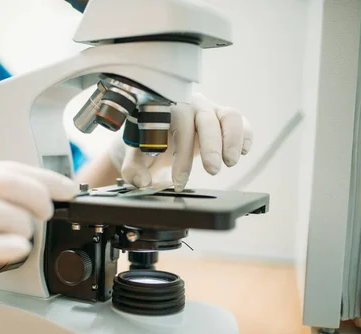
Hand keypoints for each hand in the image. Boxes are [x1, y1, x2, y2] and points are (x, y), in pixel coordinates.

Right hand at [0, 161, 77, 320]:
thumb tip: (36, 195)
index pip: (7, 166)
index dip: (44, 176)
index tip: (68, 188)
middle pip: (4, 181)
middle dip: (38, 195)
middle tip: (46, 212)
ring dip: (22, 223)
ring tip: (25, 236)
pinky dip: (6, 246)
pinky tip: (18, 249)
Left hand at [109, 93, 252, 190]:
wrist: (158, 134)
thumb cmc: (148, 142)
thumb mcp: (136, 155)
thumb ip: (133, 169)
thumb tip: (142, 182)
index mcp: (167, 110)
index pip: (178, 126)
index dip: (181, 155)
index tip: (179, 181)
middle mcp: (190, 106)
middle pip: (205, 117)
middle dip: (211, 144)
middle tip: (212, 170)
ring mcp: (210, 110)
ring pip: (228, 115)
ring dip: (233, 139)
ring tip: (230, 162)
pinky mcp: (225, 118)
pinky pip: (241, 121)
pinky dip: (246, 134)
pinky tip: (244, 152)